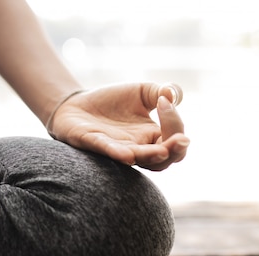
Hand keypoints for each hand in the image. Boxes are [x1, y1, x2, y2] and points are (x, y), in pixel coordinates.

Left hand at [47, 83, 188, 170]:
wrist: (77, 103)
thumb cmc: (112, 103)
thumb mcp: (142, 92)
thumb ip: (160, 91)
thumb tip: (173, 94)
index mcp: (152, 137)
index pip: (174, 141)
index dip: (176, 124)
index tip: (164, 100)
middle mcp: (138, 148)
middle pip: (164, 161)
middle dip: (175, 150)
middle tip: (181, 139)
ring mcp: (117, 149)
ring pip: (139, 161)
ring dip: (151, 156)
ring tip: (162, 150)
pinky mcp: (94, 144)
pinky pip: (108, 153)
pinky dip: (117, 154)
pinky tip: (127, 155)